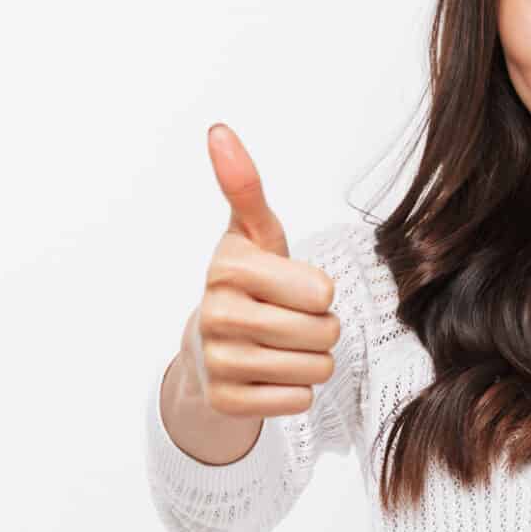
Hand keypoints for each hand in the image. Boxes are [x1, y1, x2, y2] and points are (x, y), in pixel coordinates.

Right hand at [181, 123, 340, 420]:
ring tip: (282, 346)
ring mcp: (217, 362)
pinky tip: (270, 375)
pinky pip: (297, 400)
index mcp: (228, 268)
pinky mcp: (225, 401)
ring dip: (311, 360)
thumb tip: (219, 130)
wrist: (207, 348)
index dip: (318, 292)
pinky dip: (295, 390)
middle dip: (321, 328)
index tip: (291, 287)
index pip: (322, 290)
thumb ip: (244, 186)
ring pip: (316, 368)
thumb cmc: (247, 283)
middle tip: (292, 321)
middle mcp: (216, 314)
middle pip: (324, 332)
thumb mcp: (253, 234)